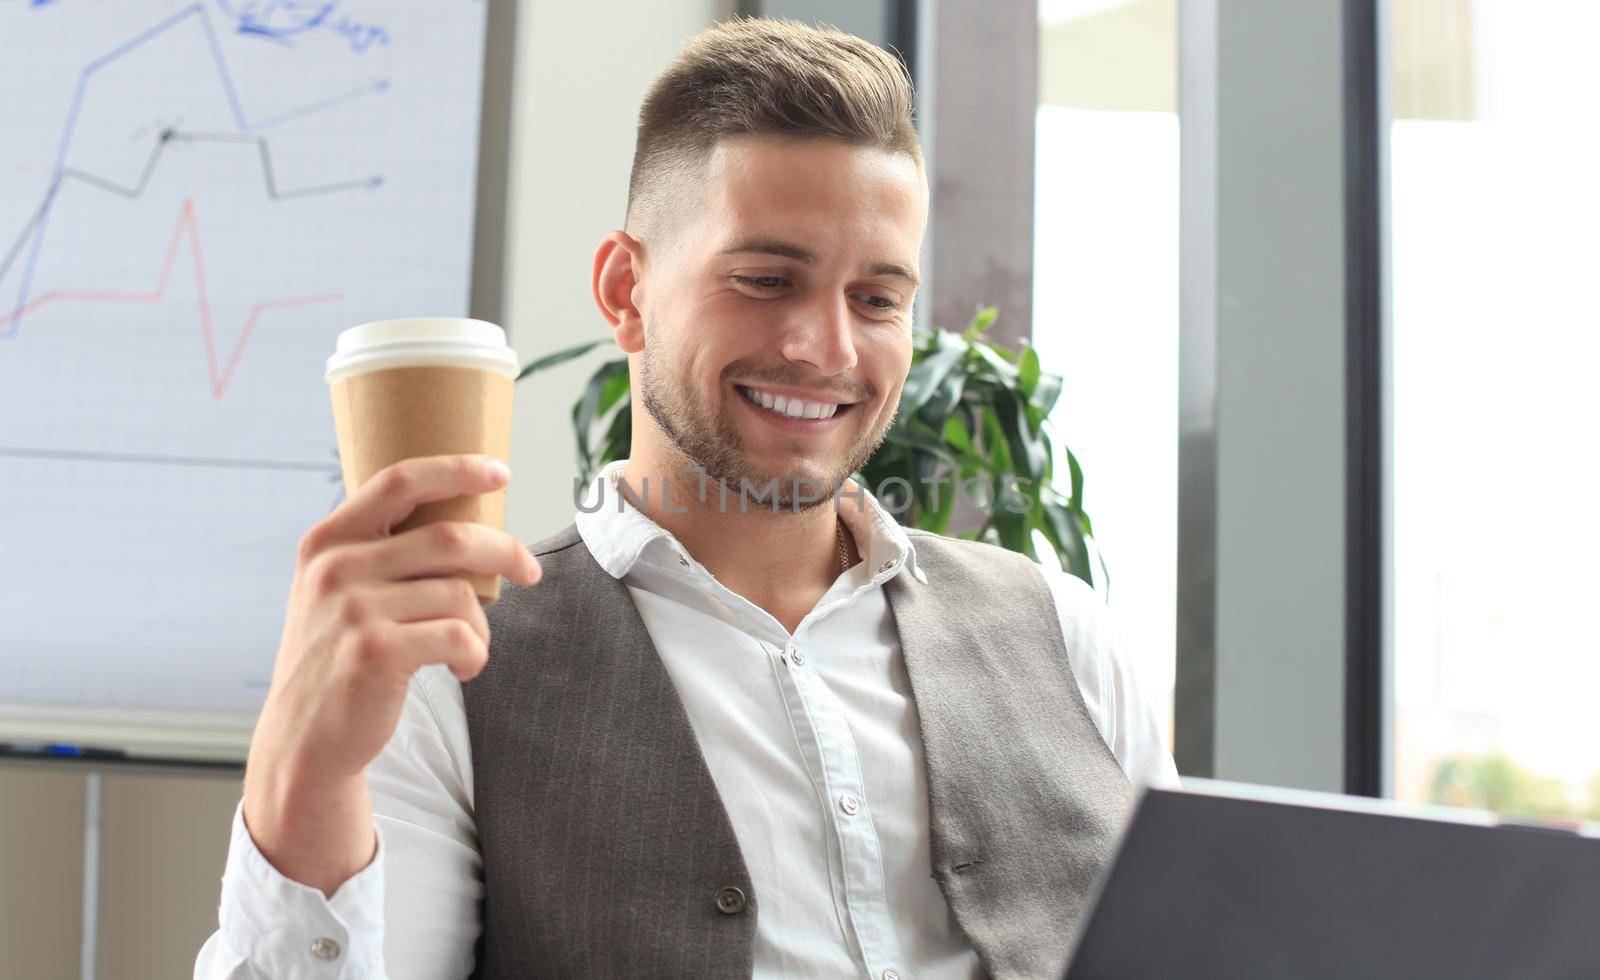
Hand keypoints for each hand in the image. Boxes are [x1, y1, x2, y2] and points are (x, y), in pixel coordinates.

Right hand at [241, 453, 541, 894]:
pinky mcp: (377, 652)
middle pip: (451, 537)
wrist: (304, 738)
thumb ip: (382, 554)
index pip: (399, 481)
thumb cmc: (338, 658)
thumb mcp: (337, 593)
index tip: (499, 471)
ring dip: (480, 624)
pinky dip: (475, 653)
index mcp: (327, 541)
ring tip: (469, 646)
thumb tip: (469, 526)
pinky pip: (459, 636)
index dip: (456, 469)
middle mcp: (335, 568)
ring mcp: (353, 609)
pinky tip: (463, 667)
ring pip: (460, 594)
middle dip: (505, 551)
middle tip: (530, 570)